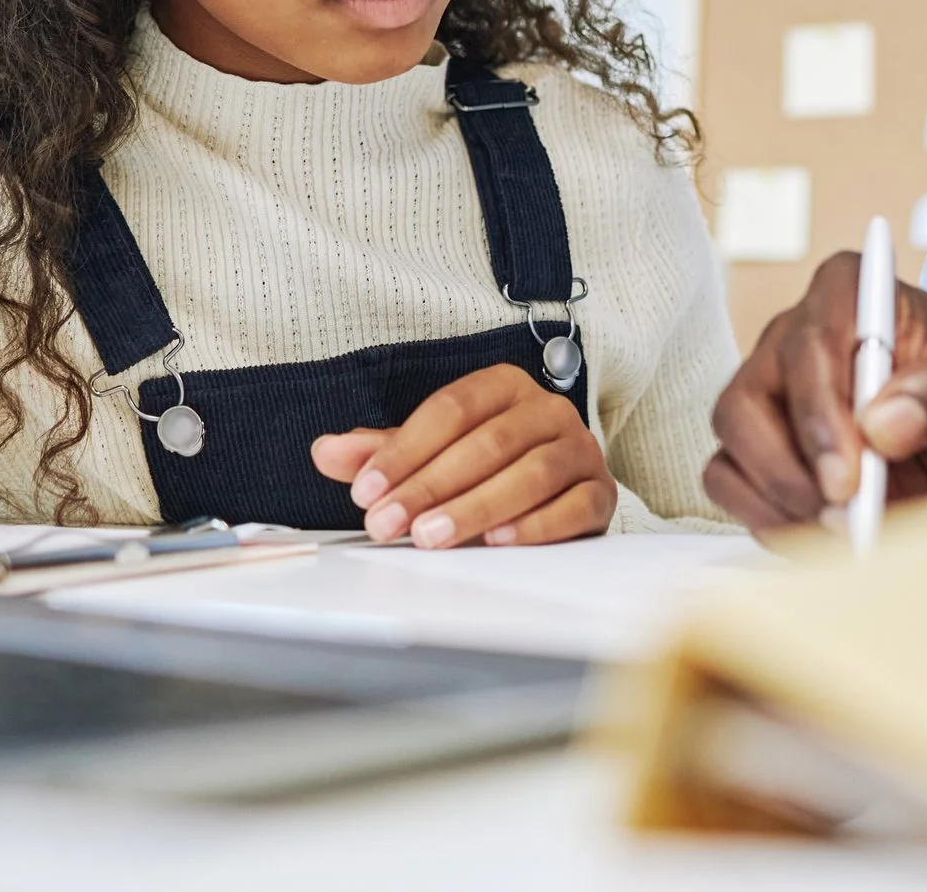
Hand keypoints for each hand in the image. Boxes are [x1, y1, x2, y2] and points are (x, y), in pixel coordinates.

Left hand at [308, 364, 615, 547]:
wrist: (560, 485)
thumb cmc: (491, 463)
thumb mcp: (433, 451)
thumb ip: (383, 451)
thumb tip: (326, 451)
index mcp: (505, 387)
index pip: (452, 409)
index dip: (405, 450)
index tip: (368, 488)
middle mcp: (547, 410)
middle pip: (489, 442)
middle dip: (432, 485)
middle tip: (391, 522)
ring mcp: (580, 449)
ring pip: (532, 472)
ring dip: (477, 506)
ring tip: (433, 535)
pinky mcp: (600, 493)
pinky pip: (574, 506)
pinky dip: (535, 524)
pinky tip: (497, 540)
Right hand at [702, 251, 926, 531]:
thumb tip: (883, 426)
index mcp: (846, 293)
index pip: (808, 343)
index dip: (819, 412)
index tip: (852, 477)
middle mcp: (792, 337)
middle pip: (748, 398)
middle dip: (791, 470)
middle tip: (845, 521)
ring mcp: (768, 391)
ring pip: (732, 443)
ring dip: (778, 499)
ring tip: (843, 535)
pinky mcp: (758, 443)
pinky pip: (729, 480)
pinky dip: (766, 517)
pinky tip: (820, 537)